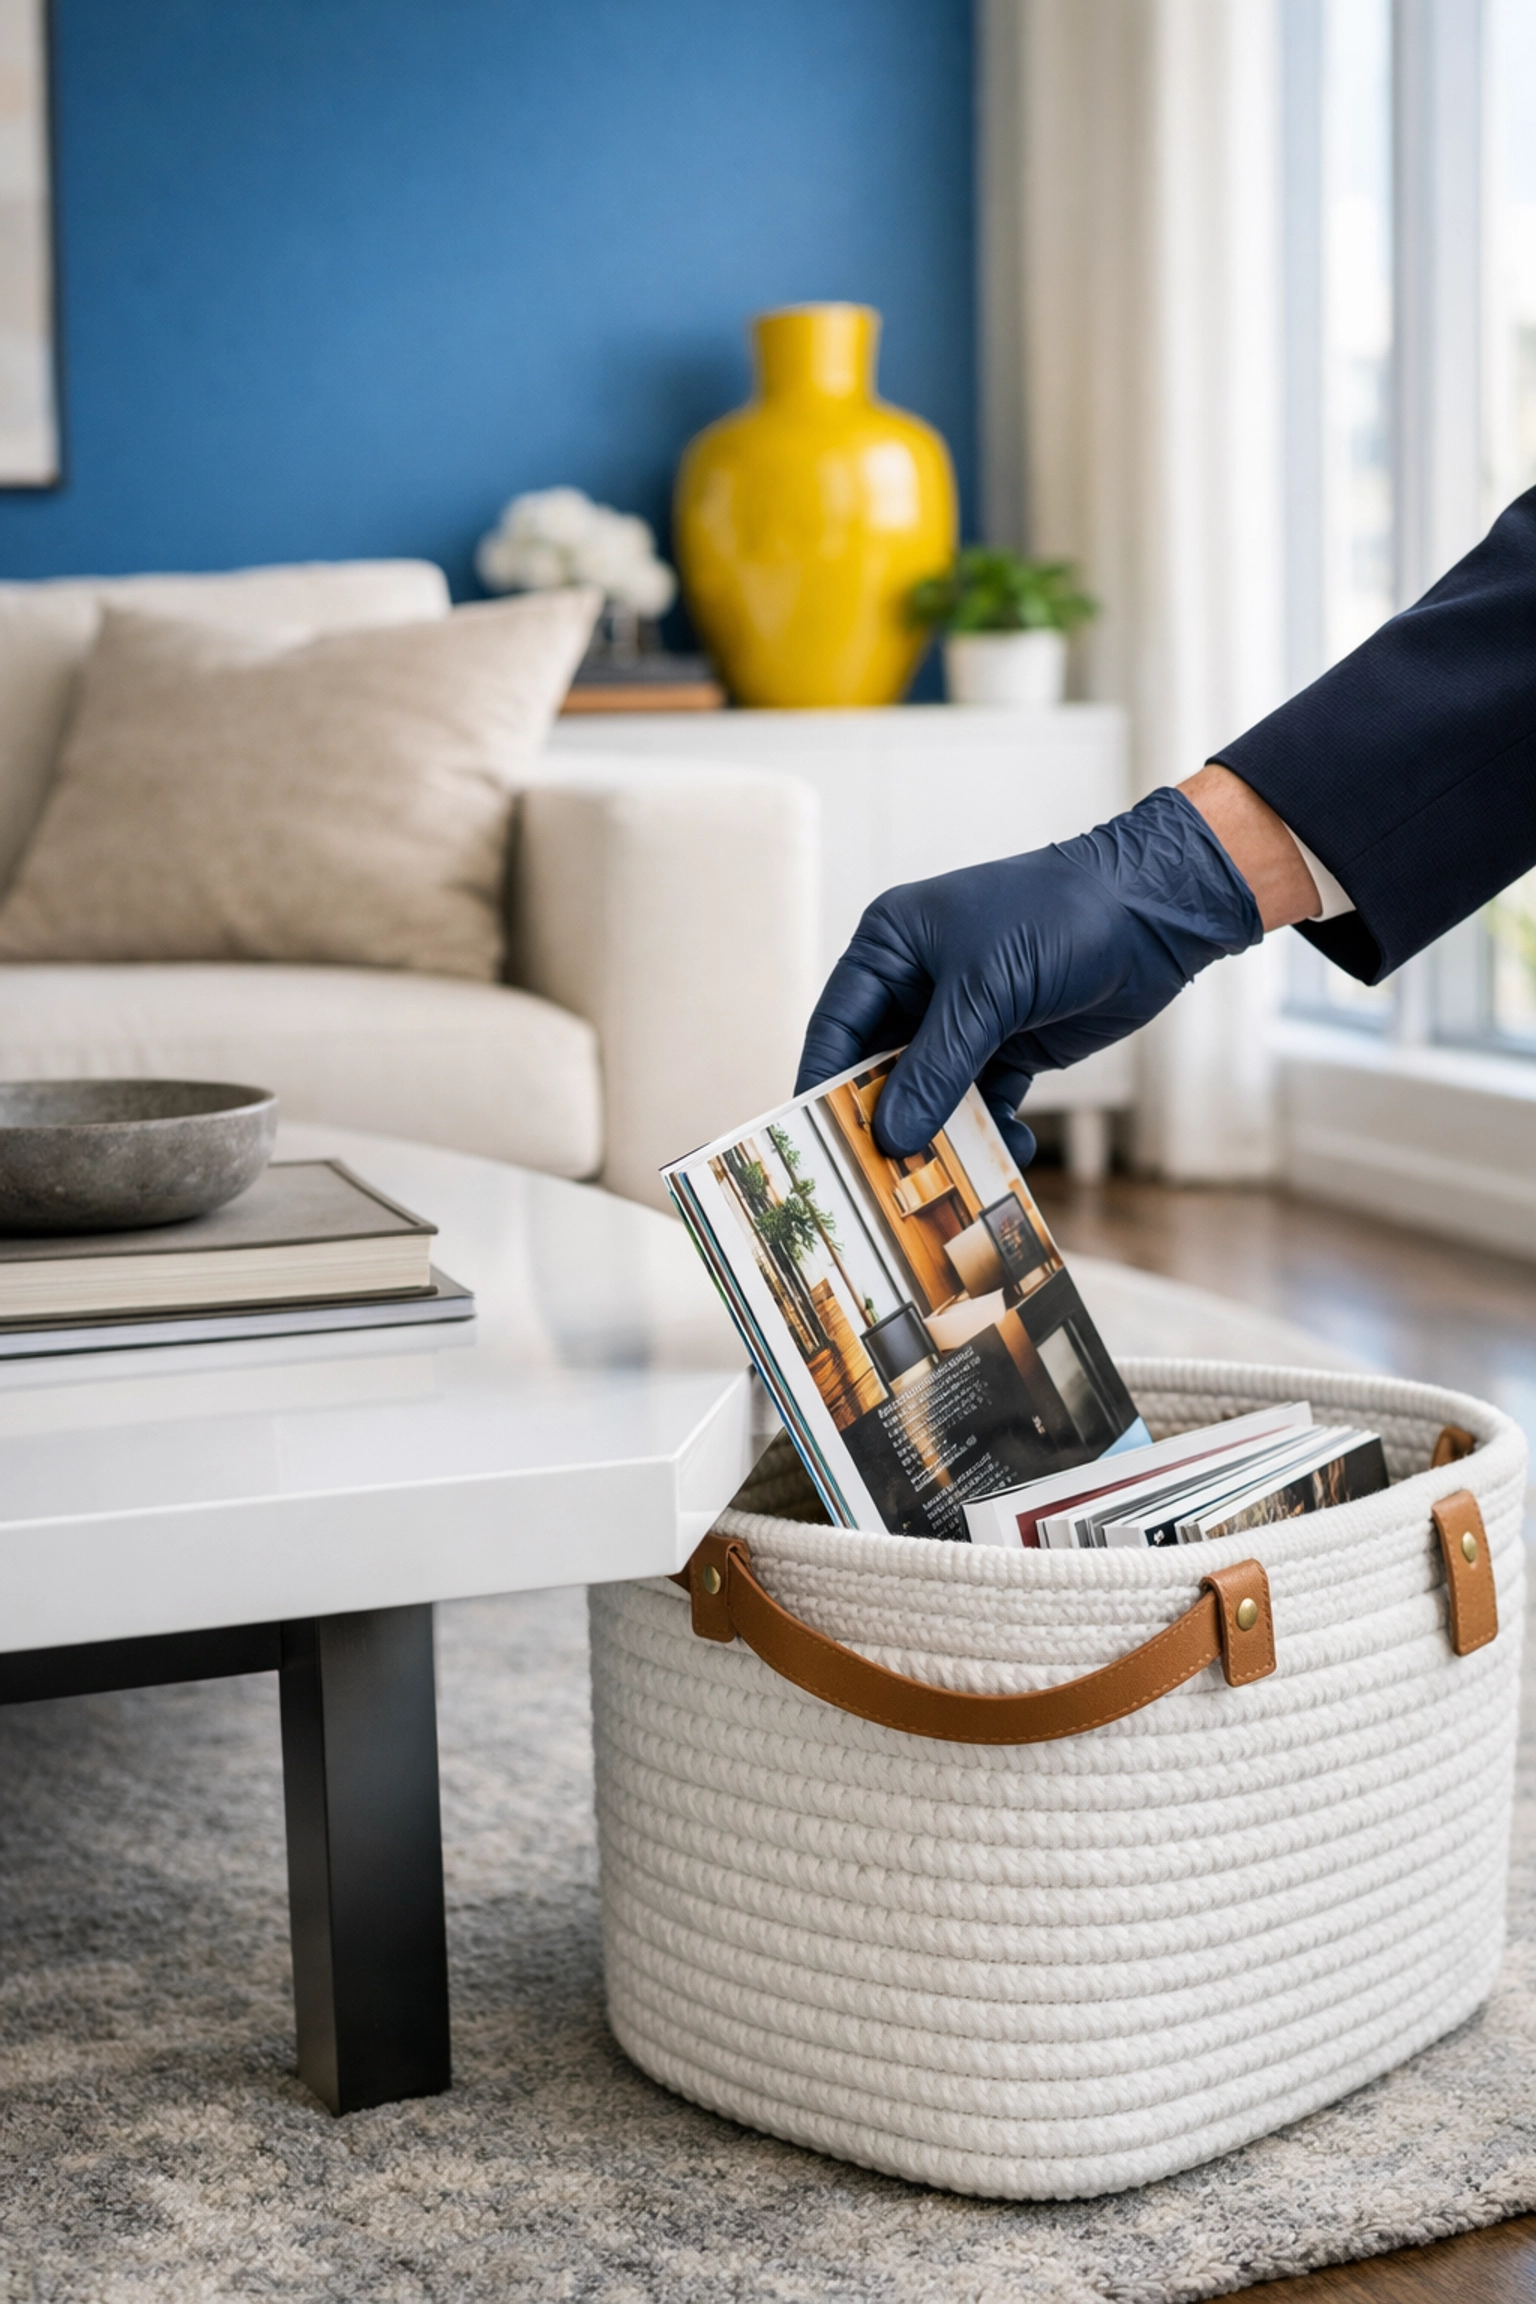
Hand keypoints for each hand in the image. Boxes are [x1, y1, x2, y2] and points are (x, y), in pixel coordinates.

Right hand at [794, 786, 1261, 1165]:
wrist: (1154, 911)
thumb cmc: (1060, 917)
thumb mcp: (988, 989)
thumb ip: (936, 1065)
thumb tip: (890, 1138)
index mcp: (891, 946)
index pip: (837, 1026)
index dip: (823, 1086)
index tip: (814, 1143)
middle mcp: (917, 983)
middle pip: (879, 1070)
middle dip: (886, 1122)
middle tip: (882, 1181)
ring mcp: (963, 1019)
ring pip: (931, 1094)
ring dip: (941, 1136)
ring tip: (951, 1181)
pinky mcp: (1007, 1047)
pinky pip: (980, 1103)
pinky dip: (990, 1132)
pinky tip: (1012, 1150)